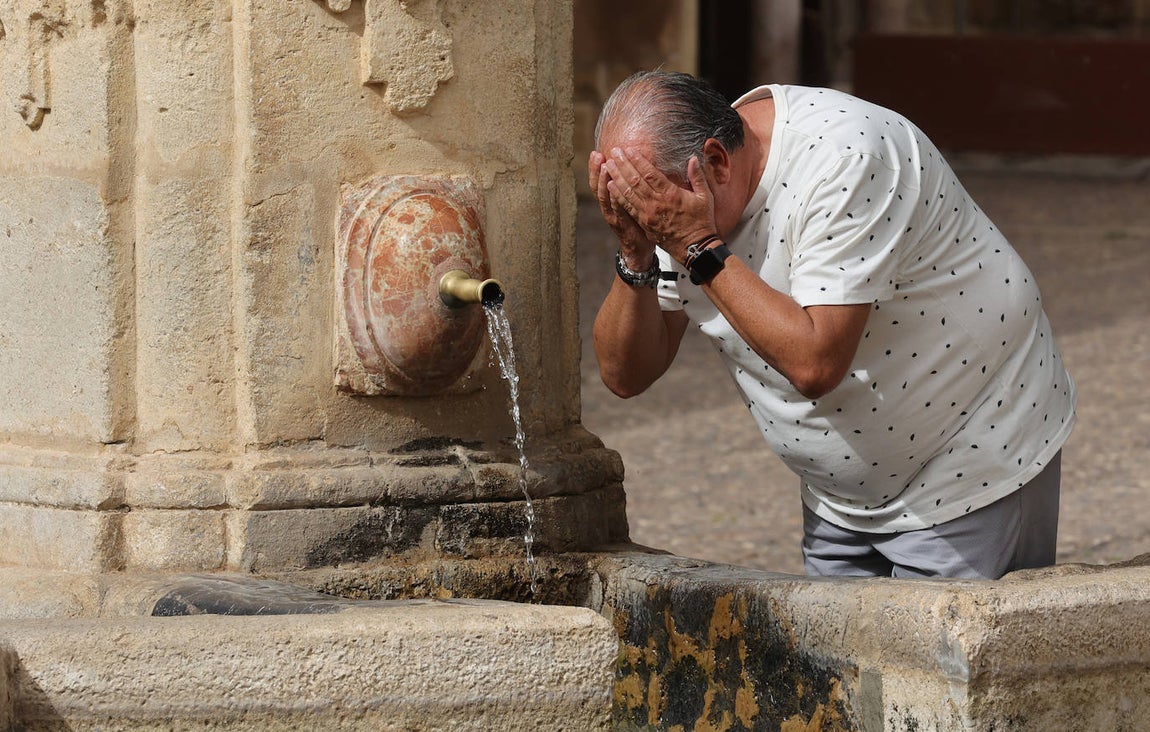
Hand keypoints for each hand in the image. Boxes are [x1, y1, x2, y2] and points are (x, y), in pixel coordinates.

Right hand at [589, 150, 654, 269]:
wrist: (638, 248)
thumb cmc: (637, 222)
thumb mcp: (633, 202)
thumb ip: (632, 186)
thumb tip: (636, 166)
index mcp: (610, 199)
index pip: (600, 180)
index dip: (596, 167)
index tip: (596, 152)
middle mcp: (608, 206)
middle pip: (598, 185)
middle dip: (596, 169)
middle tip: (597, 154)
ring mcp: (612, 215)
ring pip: (604, 196)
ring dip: (604, 181)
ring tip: (605, 166)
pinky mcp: (620, 224)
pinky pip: (616, 208)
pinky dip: (613, 198)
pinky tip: (612, 187)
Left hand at [603, 147, 717, 263]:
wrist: (694, 248)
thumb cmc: (701, 222)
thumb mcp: (705, 197)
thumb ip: (697, 176)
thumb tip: (693, 159)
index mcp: (671, 194)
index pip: (650, 173)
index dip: (638, 160)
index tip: (629, 150)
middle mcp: (656, 203)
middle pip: (635, 180)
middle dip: (623, 165)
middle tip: (614, 151)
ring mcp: (648, 214)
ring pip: (628, 193)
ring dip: (617, 178)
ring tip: (608, 165)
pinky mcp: (644, 223)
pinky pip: (628, 207)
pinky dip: (618, 196)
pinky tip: (610, 186)